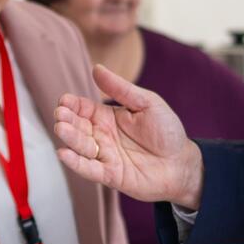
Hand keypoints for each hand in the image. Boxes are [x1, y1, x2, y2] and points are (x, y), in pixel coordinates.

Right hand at [54, 64, 204, 209]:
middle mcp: (101, 136)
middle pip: (77, 126)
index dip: (71, 104)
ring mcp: (104, 156)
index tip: (64, 101)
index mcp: (107, 117)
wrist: (182, 163)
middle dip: (67, 120)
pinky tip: (64, 153)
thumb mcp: (147, 103)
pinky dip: (76, 163)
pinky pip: (89, 169)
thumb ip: (121, 89)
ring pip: (80, 147)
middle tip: (61, 115)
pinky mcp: (110, 175)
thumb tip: (97, 68)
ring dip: (69, 138)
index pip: (82, 108)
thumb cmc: (167, 131)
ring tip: (61, 129)